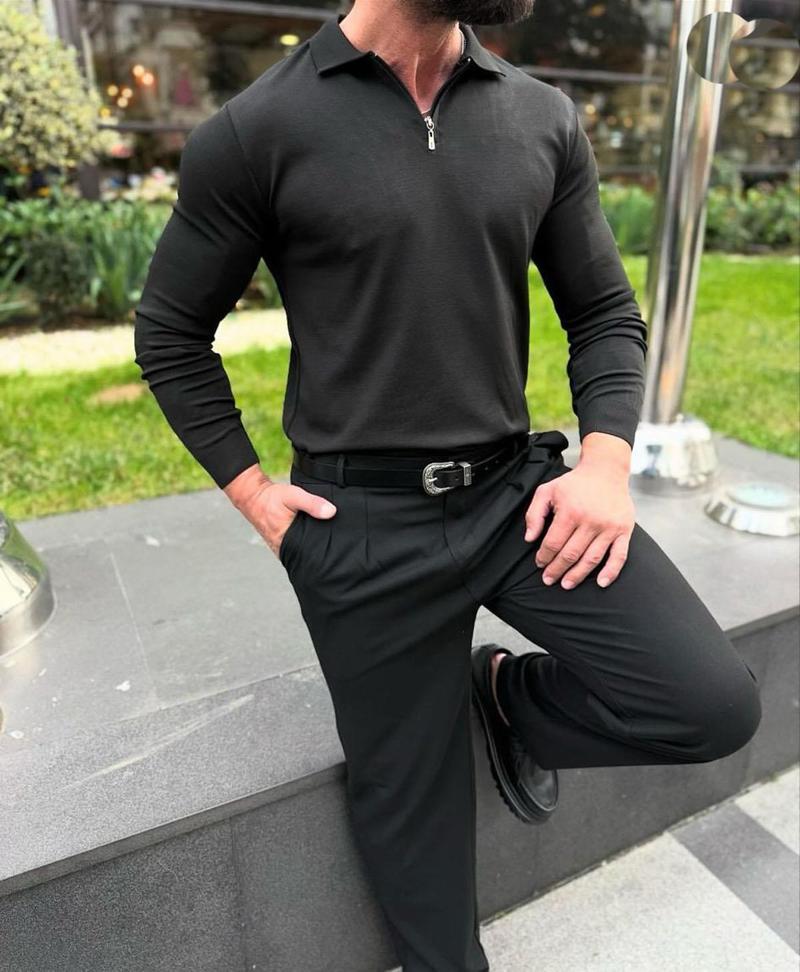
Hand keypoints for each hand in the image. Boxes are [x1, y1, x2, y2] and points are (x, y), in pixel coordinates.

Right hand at [223, 465, 336, 556]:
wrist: (253, 496)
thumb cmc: (271, 497)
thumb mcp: (294, 495)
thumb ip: (312, 503)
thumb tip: (331, 512)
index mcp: (286, 543)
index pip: (309, 557)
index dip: (322, 555)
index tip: (334, 552)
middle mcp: (282, 549)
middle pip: (305, 557)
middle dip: (318, 554)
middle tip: (332, 548)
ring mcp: (280, 547)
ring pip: (299, 553)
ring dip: (309, 549)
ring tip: (324, 544)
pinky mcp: (279, 542)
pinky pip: (294, 548)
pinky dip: (302, 544)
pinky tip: (310, 539)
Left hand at [524, 451, 634, 589]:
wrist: (606, 471)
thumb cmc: (574, 483)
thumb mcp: (547, 491)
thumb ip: (534, 514)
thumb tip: (529, 538)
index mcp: (570, 511)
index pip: (553, 543)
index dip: (544, 557)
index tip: (539, 564)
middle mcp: (590, 521)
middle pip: (570, 554)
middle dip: (556, 569)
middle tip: (548, 579)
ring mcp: (609, 527)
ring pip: (591, 559)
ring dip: (577, 575)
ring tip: (566, 584)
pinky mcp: (624, 530)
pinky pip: (619, 556)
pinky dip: (611, 572)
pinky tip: (601, 583)